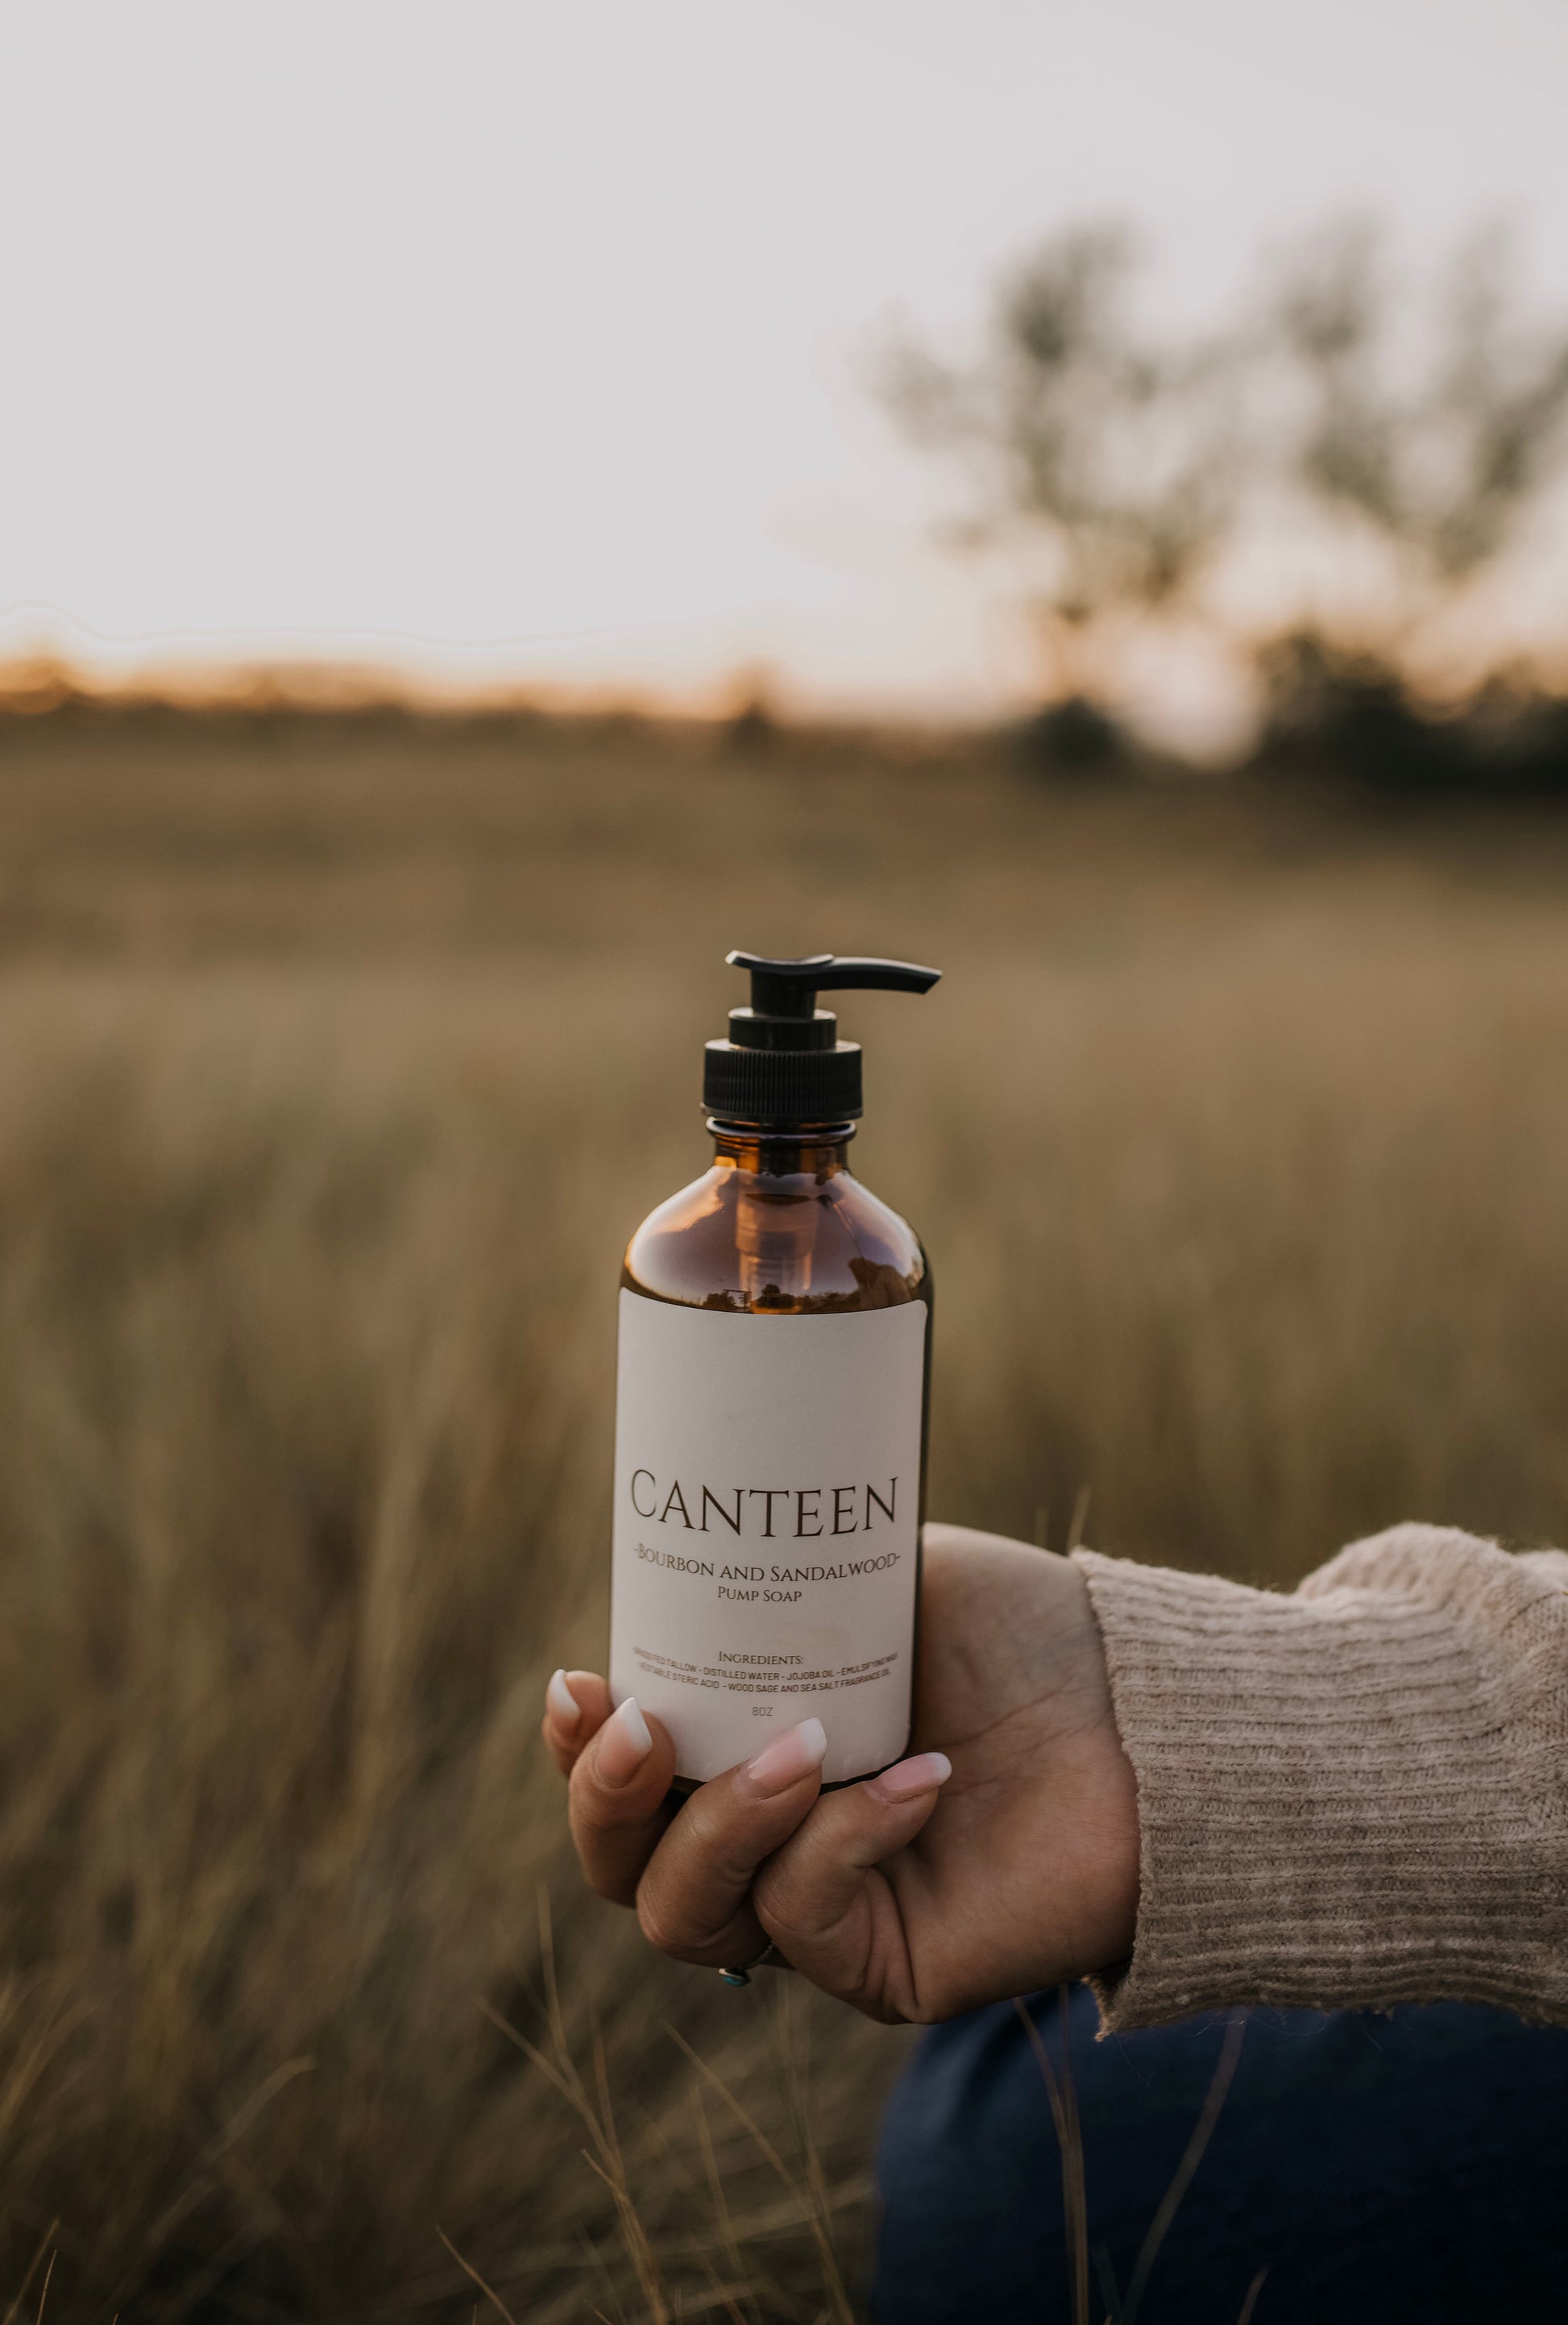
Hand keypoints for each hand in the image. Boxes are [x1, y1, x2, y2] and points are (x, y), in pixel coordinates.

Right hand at [542, 1525, 1139, 2023]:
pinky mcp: (889, 1969)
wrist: (1146, 1702)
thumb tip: (690, 1562)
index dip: (575, 1750)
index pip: (622, 1788)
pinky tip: (918, 1778)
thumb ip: (781, 1585)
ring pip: (687, 1917)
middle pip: (626, 1874)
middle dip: (604, 1805)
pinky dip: (845, 1842)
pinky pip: (809, 1921)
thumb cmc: (1019, 1636)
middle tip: (641, 1725)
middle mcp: (771, 1848)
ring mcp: (826, 1917)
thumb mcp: (876, 1578)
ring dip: (720, 1824)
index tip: (577, 1680)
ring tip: (803, 1743)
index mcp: (748, 1758)